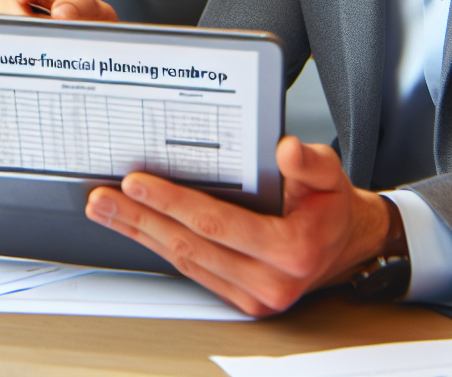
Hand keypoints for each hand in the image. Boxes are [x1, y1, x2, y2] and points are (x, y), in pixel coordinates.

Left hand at [84, 136, 402, 315]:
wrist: (348, 244)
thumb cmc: (332, 207)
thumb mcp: (330, 174)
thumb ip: (310, 161)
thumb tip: (286, 150)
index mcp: (289, 249)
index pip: (216, 223)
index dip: (172, 201)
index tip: (137, 183)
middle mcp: (270, 281)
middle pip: (189, 246)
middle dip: (141, 219)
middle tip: (103, 198)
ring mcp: (254, 297)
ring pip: (185, 262)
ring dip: (142, 235)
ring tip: (109, 211)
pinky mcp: (243, 301)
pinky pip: (194, 272)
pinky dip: (162, 247)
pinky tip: (140, 229)